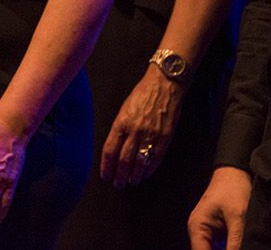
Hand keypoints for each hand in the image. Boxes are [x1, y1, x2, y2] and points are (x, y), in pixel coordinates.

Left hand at [100, 66, 183, 186]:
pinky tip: (146, 174)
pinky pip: (155, 158)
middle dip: (120, 175)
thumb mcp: (124, 109)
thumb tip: (116, 147)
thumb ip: (120, 128)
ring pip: (140, 162)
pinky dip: (150, 168)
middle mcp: (134, 131)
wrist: (164, 85)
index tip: (105, 175)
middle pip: (124, 160)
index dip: (107, 166)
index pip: (110, 150)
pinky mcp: (165, 137)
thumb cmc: (141, 94)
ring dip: (135, 175)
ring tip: (132, 182)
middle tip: (118, 184)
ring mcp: (150, 135)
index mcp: (121, 123)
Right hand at [188, 166, 251, 249]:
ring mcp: (208, 232)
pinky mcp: (218, 231)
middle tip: (238, 246)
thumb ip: (235, 242)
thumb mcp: (237, 217)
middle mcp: (199, 231)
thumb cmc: (233, 190)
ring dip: (228, 249)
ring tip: (239, 243)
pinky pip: (222, 246)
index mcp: (197, 227)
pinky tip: (239, 244)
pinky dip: (231, 247)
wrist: (235, 172)